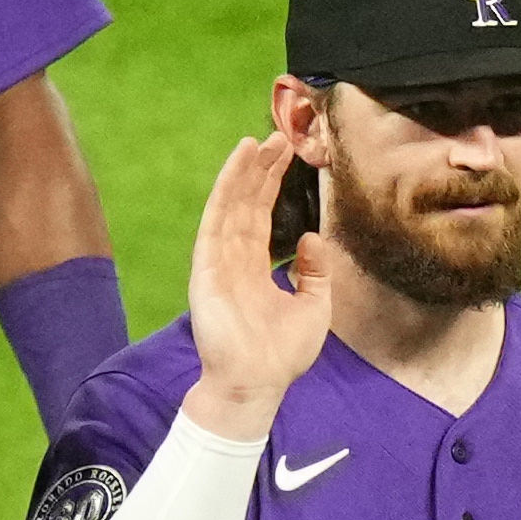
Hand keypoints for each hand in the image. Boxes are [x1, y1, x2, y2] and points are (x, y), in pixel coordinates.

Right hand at [176, 130, 334, 430]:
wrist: (256, 384)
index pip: (263, 215)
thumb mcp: (314, 307)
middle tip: (278, 135)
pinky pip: (217, 218)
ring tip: (259, 139)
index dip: (274, 183)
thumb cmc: (281, 355)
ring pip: (232, 204)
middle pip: (247, 203)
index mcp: (255, 268)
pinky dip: (228, 188)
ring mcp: (218, 261)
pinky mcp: (206, 266)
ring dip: (245, 171)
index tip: (288, 153)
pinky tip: (239, 162)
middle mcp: (235, 259)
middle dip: (262, 169)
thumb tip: (312, 237)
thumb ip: (314, 271)